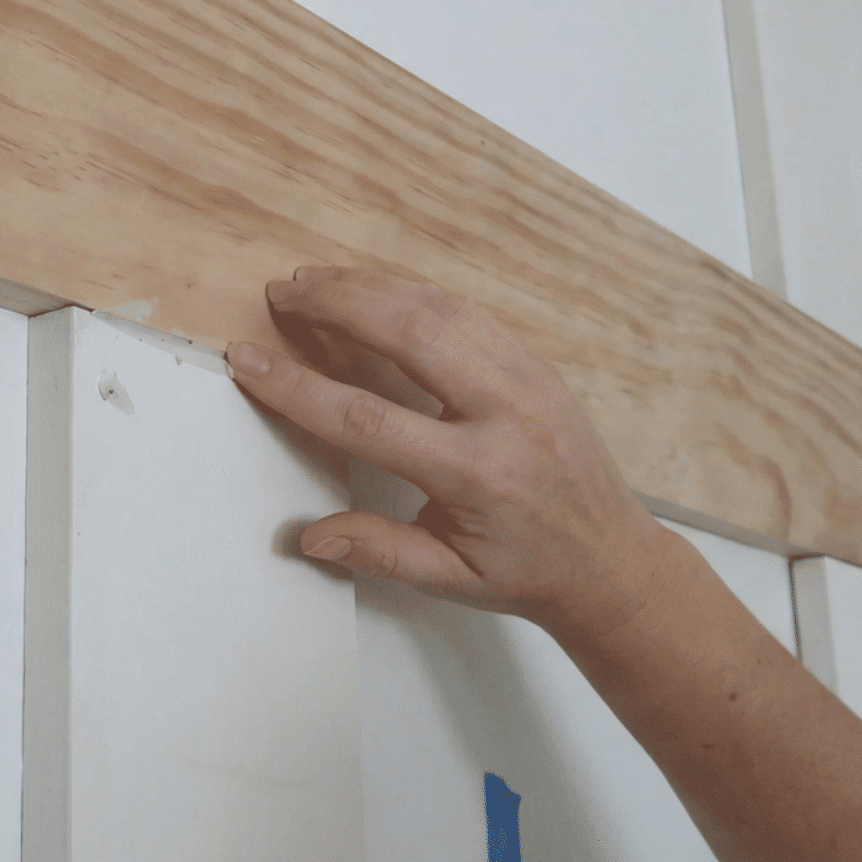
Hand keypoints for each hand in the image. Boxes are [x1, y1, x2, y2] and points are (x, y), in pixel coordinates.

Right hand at [225, 265, 682, 644]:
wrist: (613, 559)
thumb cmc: (524, 571)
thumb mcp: (449, 579)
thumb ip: (379, 552)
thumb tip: (307, 536)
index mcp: (477, 473)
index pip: (367, 418)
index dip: (298, 387)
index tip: (249, 359)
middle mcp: (505, 413)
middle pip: (409, 333)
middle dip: (338, 304)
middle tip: (283, 291)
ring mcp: (527, 378)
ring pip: (439, 309)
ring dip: (372, 287)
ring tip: (315, 281)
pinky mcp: (535, 363)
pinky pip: (467, 312)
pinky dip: (413, 293)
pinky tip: (374, 290)